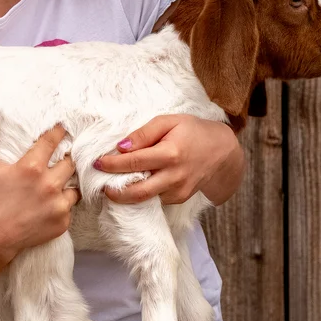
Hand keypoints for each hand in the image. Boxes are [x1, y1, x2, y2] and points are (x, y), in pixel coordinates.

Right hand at [0, 118, 77, 262]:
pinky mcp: (62, 223)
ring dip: (67, 182)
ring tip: (59, 181)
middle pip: (69, 163)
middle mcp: (49, 185)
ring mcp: (58, 206)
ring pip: (73, 187)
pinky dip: (63, 204)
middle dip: (66, 158)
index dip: (57, 133)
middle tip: (63, 156)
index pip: (52, 142)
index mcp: (31, 168)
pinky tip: (53, 203)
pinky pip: (69, 208)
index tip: (62, 129)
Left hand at [96, 114, 237, 204]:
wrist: (222, 152)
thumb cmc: (193, 132)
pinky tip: (137, 184)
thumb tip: (121, 147)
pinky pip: (156, 199)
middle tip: (101, 186)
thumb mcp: (169, 121)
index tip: (98, 163)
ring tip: (115, 184)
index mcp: (170, 153)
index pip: (134, 162)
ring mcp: (179, 190)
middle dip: (115, 192)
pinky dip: (143, 194)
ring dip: (127, 194)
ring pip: (145, 198)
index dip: (112, 164)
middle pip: (137, 192)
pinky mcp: (180, 198)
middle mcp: (175, 176)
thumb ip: (144, 133)